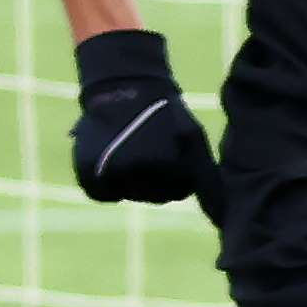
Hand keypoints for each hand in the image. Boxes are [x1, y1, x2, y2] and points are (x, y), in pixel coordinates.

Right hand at [68, 28, 213, 205]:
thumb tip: (220, 218)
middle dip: (157, 180)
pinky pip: (102, 194)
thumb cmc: (165, 115)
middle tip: (151, 147)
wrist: (125, 88)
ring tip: (133, 149)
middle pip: (154, 197)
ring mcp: (106, 172)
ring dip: (132, 181)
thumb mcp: (193, 140)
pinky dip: (108, 184)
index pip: (179, 191)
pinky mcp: (86, 171)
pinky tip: (114, 159)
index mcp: (164, 164)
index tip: (174, 148)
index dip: (180, 173)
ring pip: (128, 196)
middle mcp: (132, 171)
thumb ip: (205, 179)